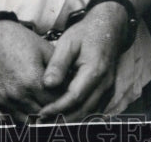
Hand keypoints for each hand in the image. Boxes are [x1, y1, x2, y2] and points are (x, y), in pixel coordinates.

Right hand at [0, 20, 62, 123]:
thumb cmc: (17, 38)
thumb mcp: (44, 48)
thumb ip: (61, 68)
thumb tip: (74, 82)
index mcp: (33, 81)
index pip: (58, 102)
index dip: (67, 100)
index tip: (72, 96)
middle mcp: (20, 95)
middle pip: (46, 114)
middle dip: (56, 110)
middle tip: (64, 103)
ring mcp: (7, 100)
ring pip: (32, 120)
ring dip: (42, 116)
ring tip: (50, 107)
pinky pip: (16, 118)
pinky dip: (27, 117)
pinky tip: (35, 108)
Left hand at [36, 2, 128, 120]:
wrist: (108, 28)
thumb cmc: (86, 33)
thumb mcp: (68, 42)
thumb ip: (58, 64)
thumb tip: (47, 84)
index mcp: (95, 70)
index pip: (75, 97)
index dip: (58, 107)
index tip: (42, 112)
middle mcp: (105, 84)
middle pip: (84, 110)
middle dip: (63, 119)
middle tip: (43, 122)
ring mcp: (108, 89)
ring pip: (90, 112)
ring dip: (71, 119)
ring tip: (51, 121)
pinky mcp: (107, 91)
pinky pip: (94, 108)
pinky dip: (80, 114)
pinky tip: (65, 115)